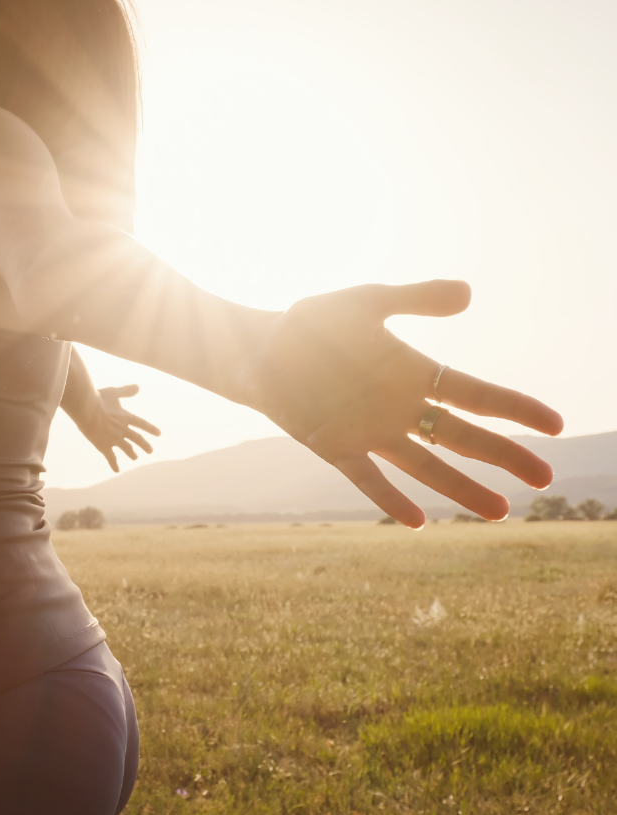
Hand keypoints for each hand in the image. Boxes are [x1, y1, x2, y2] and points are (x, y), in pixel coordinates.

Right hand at [74, 384, 160, 472]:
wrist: (87, 409)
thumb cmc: (99, 399)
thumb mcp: (114, 392)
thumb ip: (126, 391)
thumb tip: (138, 387)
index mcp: (126, 417)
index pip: (142, 424)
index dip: (151, 429)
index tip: (159, 434)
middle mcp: (123, 430)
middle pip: (137, 439)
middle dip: (145, 445)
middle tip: (150, 451)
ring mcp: (115, 439)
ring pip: (127, 449)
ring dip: (132, 453)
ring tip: (135, 457)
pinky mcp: (104, 446)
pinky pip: (111, 458)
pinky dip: (114, 464)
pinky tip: (117, 470)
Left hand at [250, 280, 562, 527]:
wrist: (259, 349)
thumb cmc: (312, 323)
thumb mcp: (365, 302)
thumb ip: (415, 298)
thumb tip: (469, 293)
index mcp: (413, 373)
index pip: (475, 395)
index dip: (515, 409)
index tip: (554, 425)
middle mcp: (400, 408)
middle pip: (462, 436)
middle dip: (504, 456)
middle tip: (545, 478)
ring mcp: (371, 432)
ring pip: (426, 466)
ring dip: (462, 488)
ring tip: (500, 511)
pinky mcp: (337, 448)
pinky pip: (369, 479)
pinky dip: (391, 499)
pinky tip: (418, 521)